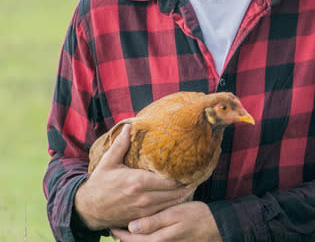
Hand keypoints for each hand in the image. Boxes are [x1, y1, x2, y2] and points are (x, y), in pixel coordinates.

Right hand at [74, 125, 194, 229]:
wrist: (88, 208)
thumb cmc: (99, 183)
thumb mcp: (108, 162)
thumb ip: (120, 145)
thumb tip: (130, 126)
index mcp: (138, 181)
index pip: (170, 179)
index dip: (184, 174)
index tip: (191, 166)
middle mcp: (144, 197)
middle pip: (176, 192)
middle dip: (188, 183)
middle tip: (197, 174)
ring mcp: (145, 210)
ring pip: (173, 203)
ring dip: (184, 194)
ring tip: (192, 183)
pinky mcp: (143, 218)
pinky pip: (165, 211)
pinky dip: (174, 204)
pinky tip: (179, 196)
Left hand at [110, 201, 220, 241]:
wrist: (217, 227)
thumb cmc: (197, 217)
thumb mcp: (175, 215)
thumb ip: (153, 222)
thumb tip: (131, 227)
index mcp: (156, 239)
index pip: (130, 238)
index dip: (118, 231)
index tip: (111, 222)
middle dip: (123, 236)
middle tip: (115, 224)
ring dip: (133, 238)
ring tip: (126, 227)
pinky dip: (145, 239)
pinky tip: (144, 231)